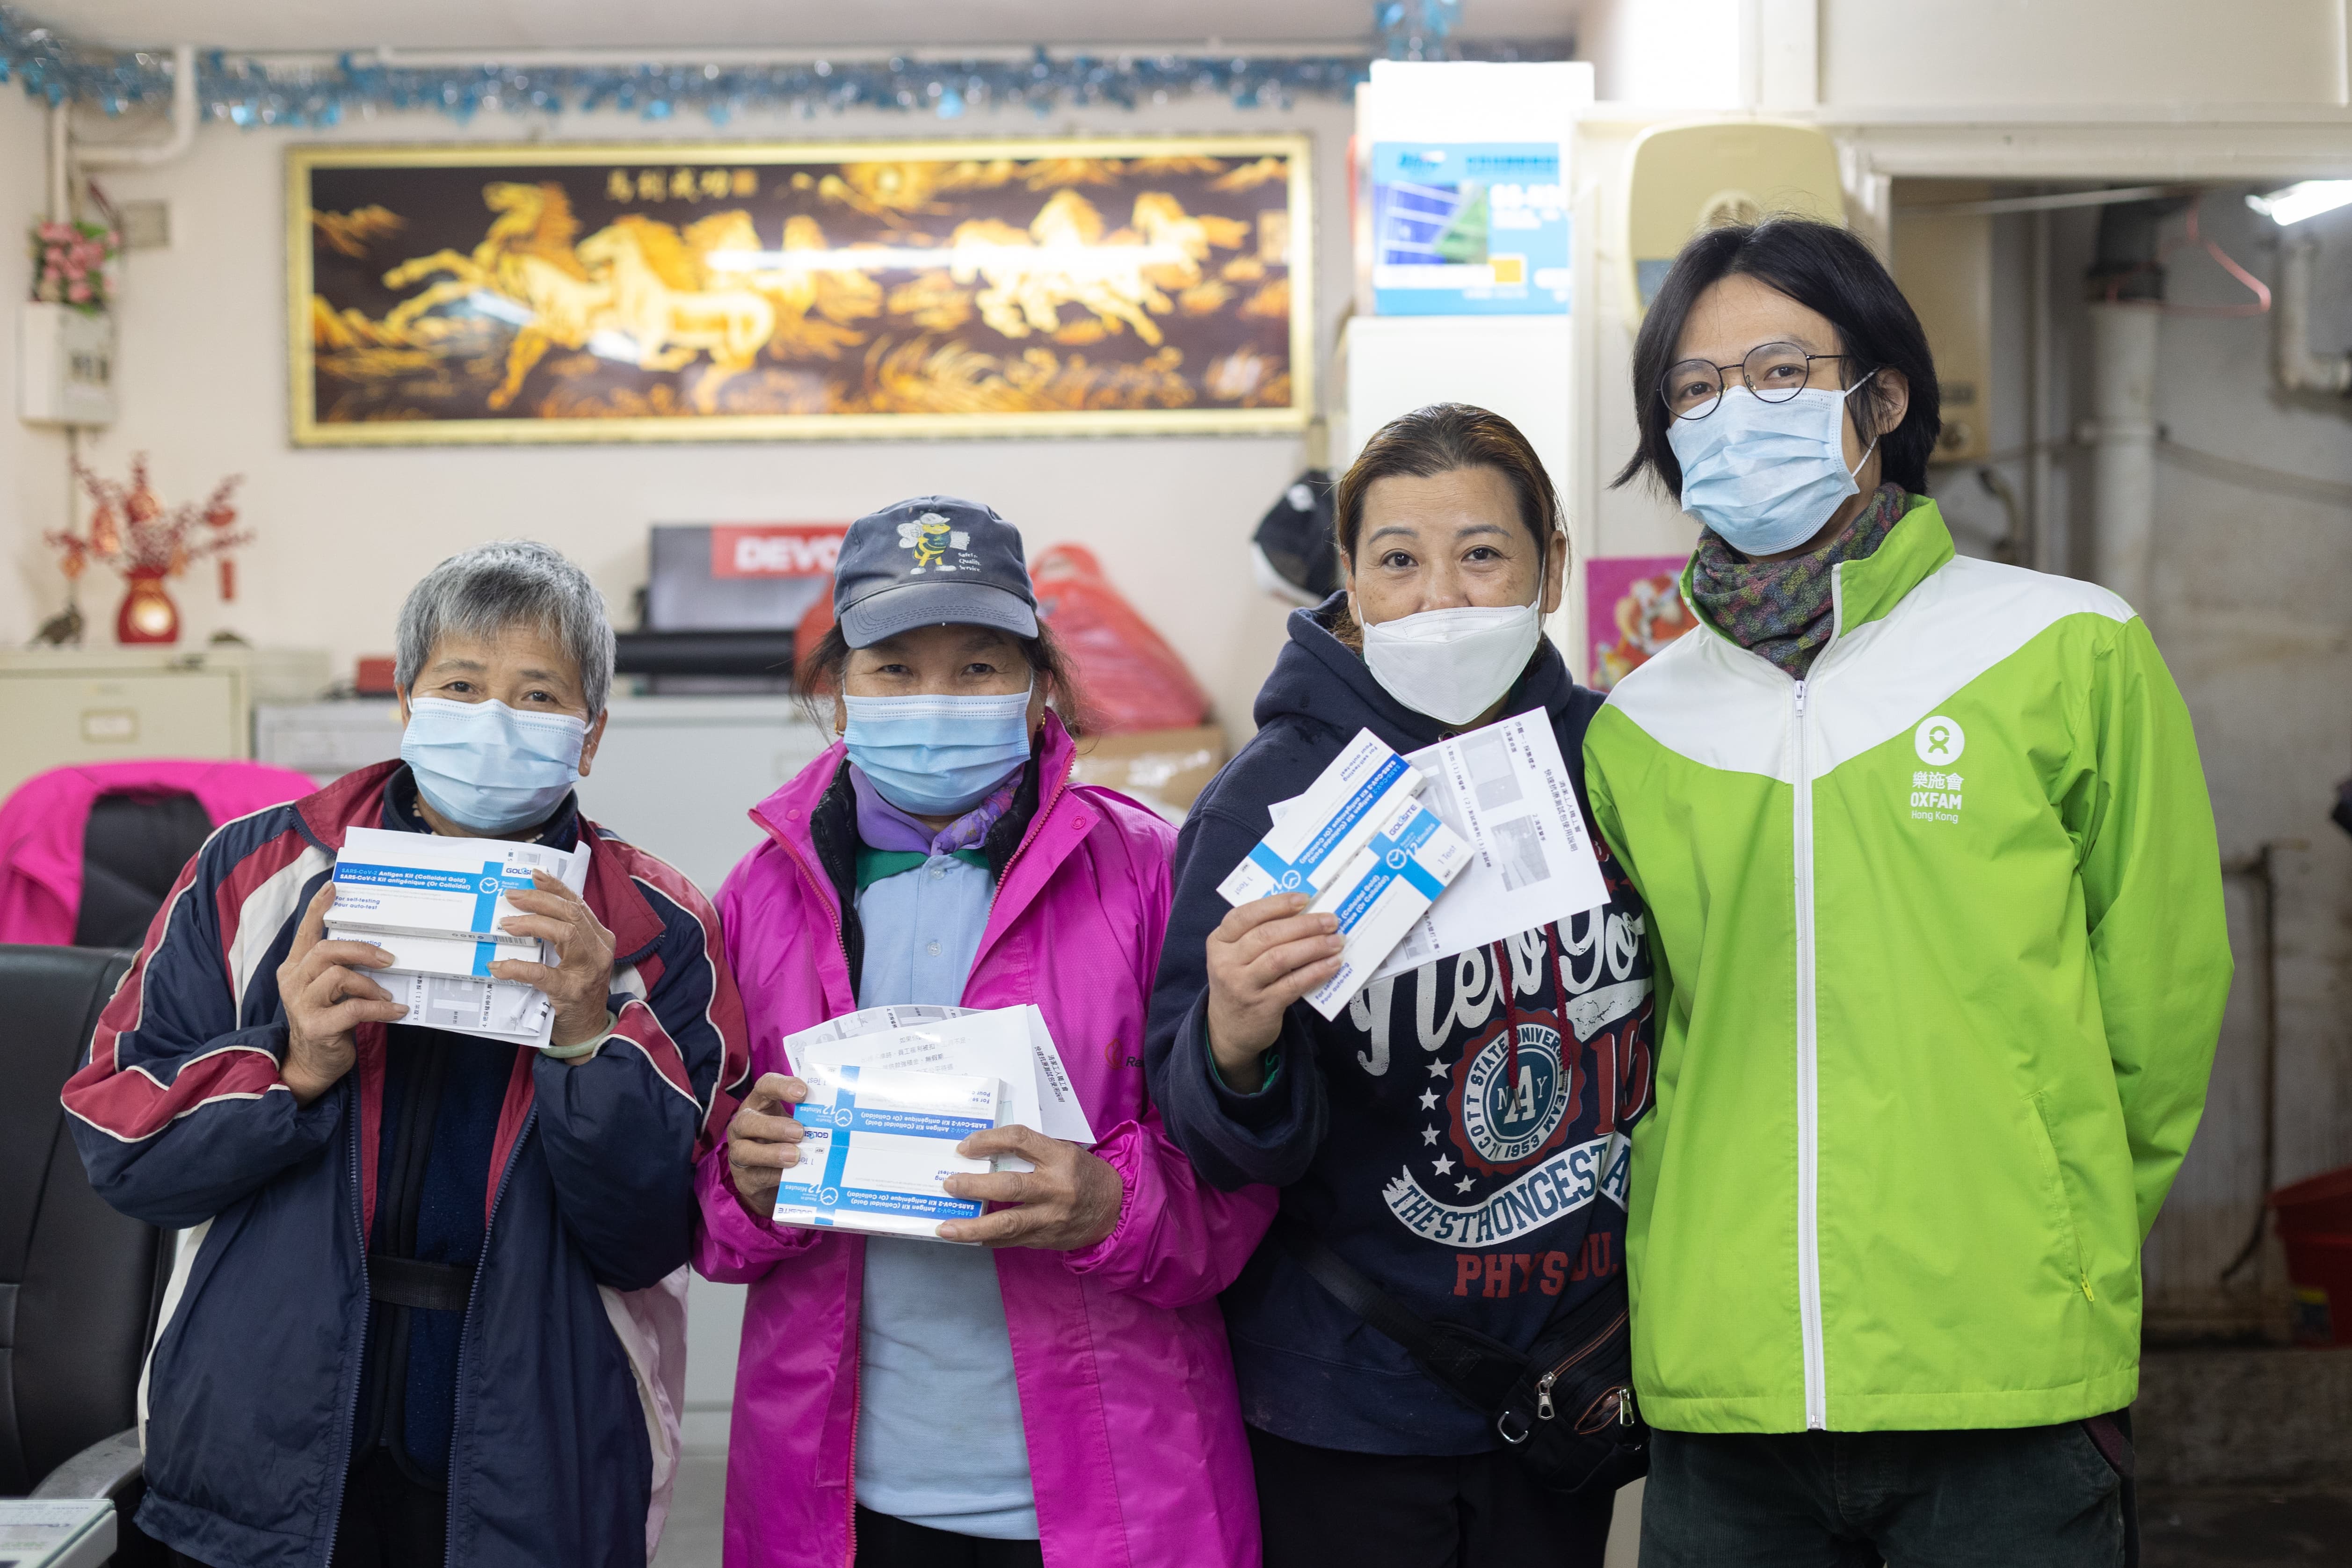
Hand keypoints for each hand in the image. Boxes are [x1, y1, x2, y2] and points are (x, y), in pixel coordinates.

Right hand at [276, 882, 405, 1105]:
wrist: (312, 1064)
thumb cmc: (329, 1021)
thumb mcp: (331, 991)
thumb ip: (341, 969)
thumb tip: (380, 949)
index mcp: (295, 969)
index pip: (305, 933)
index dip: (318, 909)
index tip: (334, 887)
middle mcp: (293, 982)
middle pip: (324, 950)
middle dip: (360, 950)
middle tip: (388, 959)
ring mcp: (301, 1005)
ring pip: (338, 976)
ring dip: (370, 984)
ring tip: (386, 995)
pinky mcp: (316, 1027)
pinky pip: (354, 1009)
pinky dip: (380, 1009)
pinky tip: (396, 1011)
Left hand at [491, 869, 617, 1051]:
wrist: (588, 1031)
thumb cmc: (579, 992)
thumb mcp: (579, 959)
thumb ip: (566, 937)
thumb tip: (532, 911)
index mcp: (601, 938)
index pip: (578, 905)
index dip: (556, 888)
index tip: (534, 875)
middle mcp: (599, 951)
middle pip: (571, 914)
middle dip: (539, 900)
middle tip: (511, 896)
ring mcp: (587, 972)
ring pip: (565, 933)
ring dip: (532, 924)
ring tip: (507, 923)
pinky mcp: (570, 992)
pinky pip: (542, 973)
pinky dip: (518, 967)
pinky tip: (500, 965)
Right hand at [724, 1073, 808, 1218]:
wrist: (770, 1179)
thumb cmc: (785, 1142)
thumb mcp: (794, 1124)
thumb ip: (808, 1119)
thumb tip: (838, 1119)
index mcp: (758, 1105)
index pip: (764, 1087)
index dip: (781, 1086)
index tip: (802, 1092)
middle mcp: (743, 1127)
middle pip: (746, 1121)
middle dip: (774, 1126)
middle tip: (799, 1132)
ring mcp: (739, 1153)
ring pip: (744, 1151)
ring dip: (771, 1153)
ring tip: (794, 1156)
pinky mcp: (744, 1179)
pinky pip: (756, 1177)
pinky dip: (774, 1175)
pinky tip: (790, 1175)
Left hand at [939, 1126, 1121, 1249]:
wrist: (1114, 1207)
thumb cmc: (1082, 1174)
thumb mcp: (1062, 1152)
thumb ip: (1030, 1153)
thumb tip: (984, 1155)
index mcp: (1060, 1157)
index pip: (1020, 1140)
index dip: (989, 1140)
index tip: (965, 1147)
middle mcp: (1056, 1187)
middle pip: (1008, 1186)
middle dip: (973, 1186)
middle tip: (949, 1185)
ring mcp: (1051, 1217)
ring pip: (1007, 1223)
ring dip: (972, 1228)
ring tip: (946, 1229)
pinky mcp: (1046, 1239)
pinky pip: (1011, 1240)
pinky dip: (987, 1239)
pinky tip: (968, 1237)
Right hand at [1204, 893, 1340, 1091]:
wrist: (1228, 1030)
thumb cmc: (1241, 982)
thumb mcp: (1236, 956)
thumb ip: (1257, 935)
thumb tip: (1305, 913)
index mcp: (1219, 942)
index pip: (1245, 915)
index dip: (1276, 904)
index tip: (1305, 898)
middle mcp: (1226, 963)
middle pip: (1267, 935)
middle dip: (1304, 925)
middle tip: (1331, 921)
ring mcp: (1242, 986)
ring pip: (1280, 958)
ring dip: (1313, 947)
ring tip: (1337, 941)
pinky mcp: (1261, 1006)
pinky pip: (1293, 984)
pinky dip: (1316, 972)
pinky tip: (1332, 965)